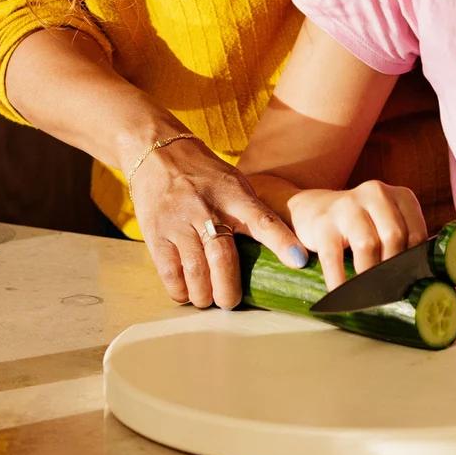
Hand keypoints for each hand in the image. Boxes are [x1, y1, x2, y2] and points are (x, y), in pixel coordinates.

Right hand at [124, 133, 306, 309]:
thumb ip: (252, 212)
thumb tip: (281, 248)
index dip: (282, 241)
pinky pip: (170, 272)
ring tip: (210, 299)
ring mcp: (179, 222)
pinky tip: (187, 292)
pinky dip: (180, 290)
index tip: (299, 261)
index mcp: (233, 195)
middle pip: (222, 258)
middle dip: (229, 290)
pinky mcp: (156, 234)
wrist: (157, 153)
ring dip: (204, 295)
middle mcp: (206, 209)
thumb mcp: (234, 183)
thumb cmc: (205, 174)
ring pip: (196, 272)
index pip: (262, 220)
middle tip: (230, 302)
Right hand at [282, 181, 428, 289]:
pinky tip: (341, 294)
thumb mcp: (387, 224)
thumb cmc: (361, 225)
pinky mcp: (323, 223)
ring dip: (369, 276)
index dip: (415, 263)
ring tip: (369, 295)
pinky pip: (334, 257)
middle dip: (393, 270)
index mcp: (400, 196)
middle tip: (390, 293)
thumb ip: (405, 243)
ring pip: (367, 245)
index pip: (416, 233)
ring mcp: (347, 206)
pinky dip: (339, 280)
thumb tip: (426, 283)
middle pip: (394, 237)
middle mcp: (376, 194)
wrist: (311, 208)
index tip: (410, 284)